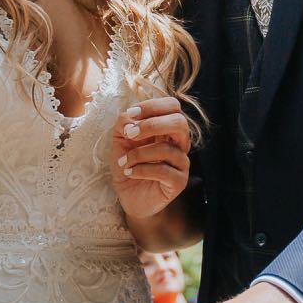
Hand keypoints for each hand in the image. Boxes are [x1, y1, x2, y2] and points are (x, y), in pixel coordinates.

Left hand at [110, 98, 190, 222]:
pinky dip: (141, 170)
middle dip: (151, 124)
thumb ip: (124, 123)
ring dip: (138, 154)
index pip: (172, 106)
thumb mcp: (120, 140)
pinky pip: (164, 171)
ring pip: (167, 149)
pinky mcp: (179, 182)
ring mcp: (182, 163)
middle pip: (180, 122)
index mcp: (168, 129)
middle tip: (130, 134)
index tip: (130, 114)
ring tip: (123, 162)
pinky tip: (130, 173)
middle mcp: (179, 143)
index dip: (152, 106)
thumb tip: (131, 119)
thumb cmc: (128, 165)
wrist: (129, 196)